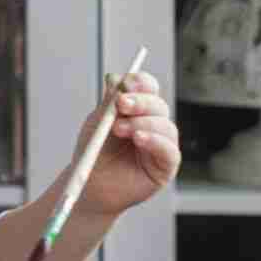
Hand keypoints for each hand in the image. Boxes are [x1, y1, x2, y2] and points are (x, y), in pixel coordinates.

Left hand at [71, 70, 178, 216]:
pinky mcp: (166, 166)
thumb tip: (115, 78)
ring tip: (120, 129)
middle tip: (121, 104)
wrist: (90, 182)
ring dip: (142, 123)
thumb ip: (109, 102)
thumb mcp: (98, 121)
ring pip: (165, 126)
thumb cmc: (95, 151)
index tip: (125, 83)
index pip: (149, 88)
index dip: (140, 82)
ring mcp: (162, 144)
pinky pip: (170, 150)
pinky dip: (155, 141)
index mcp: (138, 109)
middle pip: (158, 105)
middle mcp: (153, 124)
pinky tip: (139, 139)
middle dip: (140, 102)